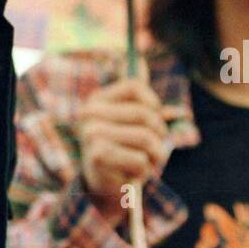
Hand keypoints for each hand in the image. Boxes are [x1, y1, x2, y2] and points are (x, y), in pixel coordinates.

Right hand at [77, 76, 170, 220]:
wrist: (103, 189)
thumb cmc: (123, 151)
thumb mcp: (131, 122)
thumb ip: (138, 95)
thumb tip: (140, 58)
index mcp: (96, 100)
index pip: (134, 85)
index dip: (153, 103)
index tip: (154, 119)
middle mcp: (89, 113)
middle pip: (146, 114)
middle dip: (159, 135)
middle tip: (154, 150)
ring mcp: (92, 134)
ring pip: (147, 139)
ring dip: (155, 156)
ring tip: (146, 162)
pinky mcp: (98, 157)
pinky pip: (141, 160)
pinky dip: (144, 171)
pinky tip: (132, 174)